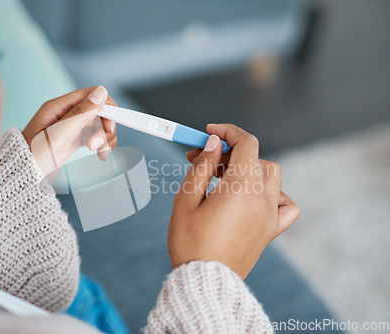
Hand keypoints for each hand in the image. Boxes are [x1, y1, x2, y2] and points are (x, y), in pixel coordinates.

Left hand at [22, 87, 116, 177]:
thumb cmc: (34, 158)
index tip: (109, 127)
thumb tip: (100, 93)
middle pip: (98, 110)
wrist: (23, 179)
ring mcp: (70, 126)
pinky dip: (101, 144)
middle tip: (100, 145)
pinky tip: (100, 154)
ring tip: (100, 153)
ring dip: (105, 137)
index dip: (105, 109)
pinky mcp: (73, 139)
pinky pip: (94, 135)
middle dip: (105, 127)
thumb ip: (81, 113)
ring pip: (99, 124)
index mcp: (58, 107)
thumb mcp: (59, 135)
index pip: (91, 95)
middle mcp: (65, 113)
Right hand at [168, 124, 299, 278]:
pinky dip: (273, 193)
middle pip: (255, 157)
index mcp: (241, 188)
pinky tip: (254, 198)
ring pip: (271, 175)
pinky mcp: (270, 230)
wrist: (204, 281)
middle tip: (202, 159)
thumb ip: (201, 166)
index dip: (227, 131)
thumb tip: (215, 143)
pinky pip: (285, 203)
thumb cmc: (190, 242)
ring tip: (223, 179)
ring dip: (249, 168)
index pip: (246, 143)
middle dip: (229, 152)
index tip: (209, 132)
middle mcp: (262, 199)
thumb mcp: (186, 199)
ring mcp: (270, 215)